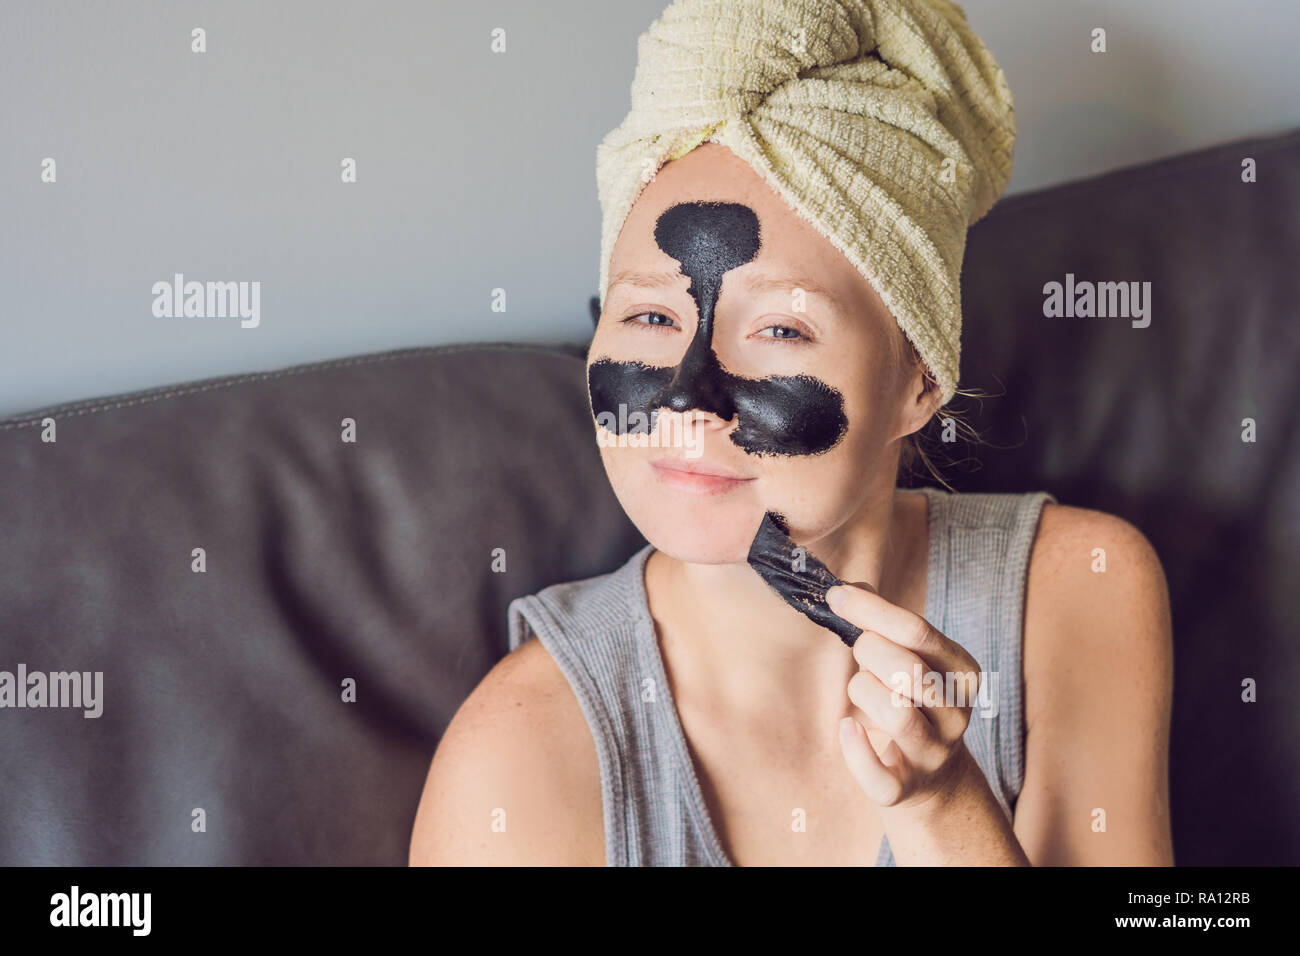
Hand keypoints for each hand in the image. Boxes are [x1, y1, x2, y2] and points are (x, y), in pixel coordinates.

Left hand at [826, 582, 981, 810]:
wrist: (932, 776)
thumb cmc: (912, 699)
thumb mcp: (911, 657)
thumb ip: (883, 621)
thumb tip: (849, 588)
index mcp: (962, 673)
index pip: (917, 631)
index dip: (870, 610)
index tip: (837, 596)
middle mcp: (956, 714)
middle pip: (907, 670)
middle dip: (868, 651)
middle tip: (861, 653)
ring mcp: (933, 754)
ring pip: (895, 714)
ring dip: (863, 692)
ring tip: (863, 690)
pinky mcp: (904, 789)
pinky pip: (876, 772)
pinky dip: (855, 749)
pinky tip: (847, 728)